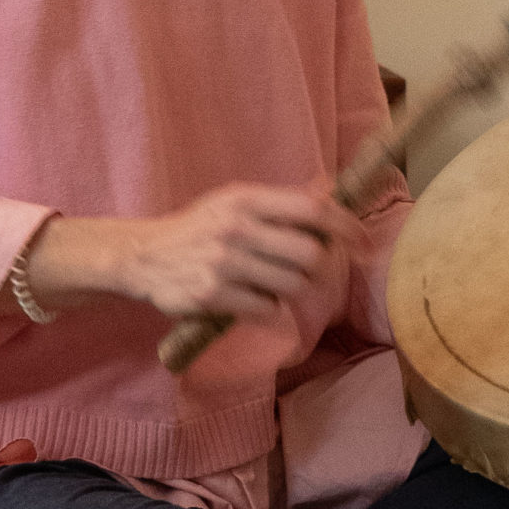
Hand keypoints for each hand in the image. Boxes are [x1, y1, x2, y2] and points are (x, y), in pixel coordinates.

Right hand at [21, 185, 352, 323]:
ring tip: (268, 283)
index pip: (311, 209)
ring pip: (291, 285)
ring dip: (289, 290)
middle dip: (316, 267)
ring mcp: (223, 263)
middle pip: (309, 254)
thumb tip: (332, 199)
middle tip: (305, 270)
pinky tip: (249, 299)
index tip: (365, 240)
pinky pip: (266, 309)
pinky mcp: (212, 296)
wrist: (143, 256)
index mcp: (245, 199)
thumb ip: (277, 204)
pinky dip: (266, 309)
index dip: (345, 225)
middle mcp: (236, 228)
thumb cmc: (198, 228)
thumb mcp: (233, 202)